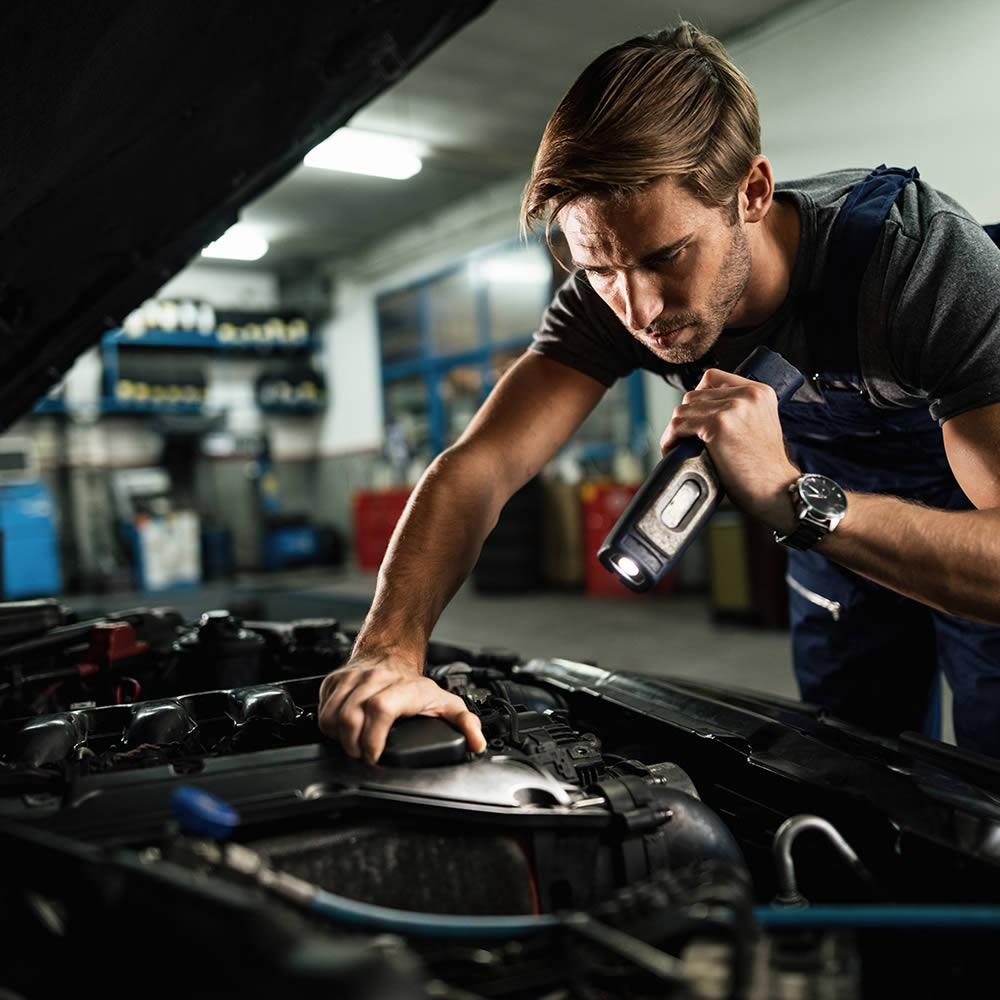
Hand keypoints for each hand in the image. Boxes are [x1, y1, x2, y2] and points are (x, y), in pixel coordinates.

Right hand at [317, 654, 486, 764]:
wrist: (392, 652)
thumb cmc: (416, 684)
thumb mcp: (446, 702)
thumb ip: (465, 723)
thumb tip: (477, 743)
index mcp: (403, 687)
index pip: (380, 708)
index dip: (373, 738)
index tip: (374, 755)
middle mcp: (375, 679)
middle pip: (351, 715)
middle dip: (353, 745)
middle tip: (362, 755)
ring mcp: (352, 679)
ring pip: (333, 714)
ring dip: (339, 737)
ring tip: (352, 745)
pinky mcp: (334, 681)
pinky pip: (322, 709)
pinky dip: (328, 726)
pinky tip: (342, 732)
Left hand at [660, 368, 799, 531]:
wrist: (776, 489)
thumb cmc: (765, 467)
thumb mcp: (759, 424)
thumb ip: (738, 410)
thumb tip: (701, 410)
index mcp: (759, 391)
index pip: (712, 377)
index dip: (698, 396)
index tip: (694, 415)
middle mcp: (747, 395)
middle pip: (693, 395)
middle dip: (685, 417)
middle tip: (684, 437)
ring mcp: (732, 408)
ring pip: (683, 410)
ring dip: (675, 429)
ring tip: (677, 445)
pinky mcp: (718, 426)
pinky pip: (678, 426)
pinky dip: (670, 438)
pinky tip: (672, 449)